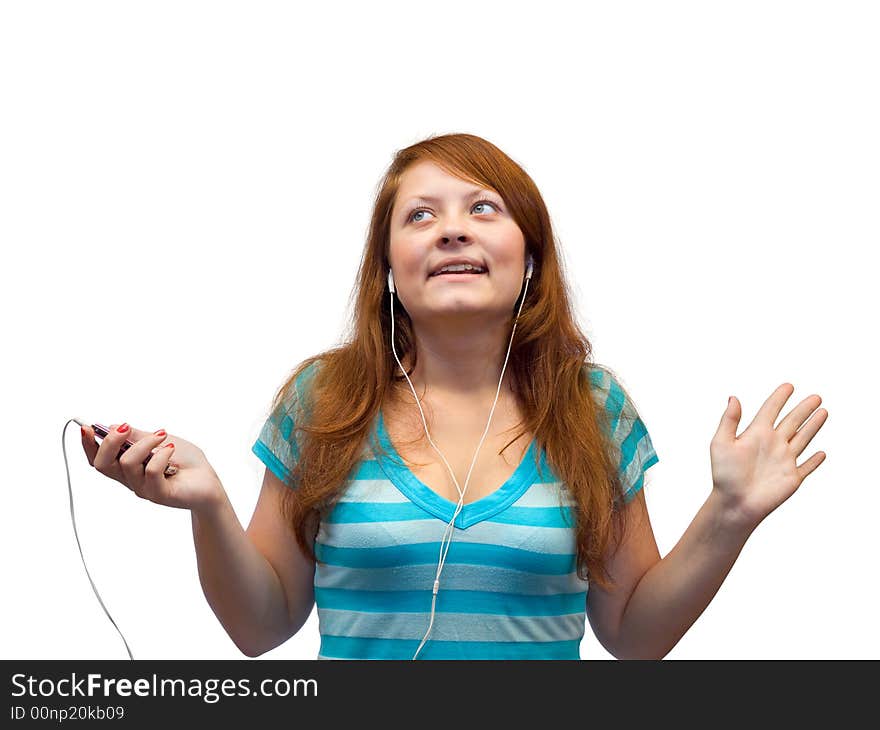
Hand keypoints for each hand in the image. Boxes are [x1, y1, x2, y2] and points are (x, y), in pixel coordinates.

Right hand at [81, 422, 225, 512]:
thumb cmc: (186, 462)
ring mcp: (143, 488)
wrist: (209, 481)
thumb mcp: (160, 441)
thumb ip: (137, 436)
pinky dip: (161, 455)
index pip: (98, 459)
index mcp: (127, 467)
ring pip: (127, 464)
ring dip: (145, 443)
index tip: (85, 427)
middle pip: (102, 464)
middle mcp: (131, 479)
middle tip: (126, 427)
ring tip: (163, 436)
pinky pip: (151, 472)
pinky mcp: (159, 494)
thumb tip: (113, 426)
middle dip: (110, 441)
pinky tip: (172, 449)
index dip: (87, 445)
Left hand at [709, 383, 827, 528]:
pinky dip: (814, 461)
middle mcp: (772, 444)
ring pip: (803, 438)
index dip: (779, 397)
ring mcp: (783, 460)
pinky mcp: (792, 477)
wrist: (734, 503)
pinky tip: (821, 453)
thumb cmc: (724, 475)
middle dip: (803, 408)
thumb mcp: (721, 443)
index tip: (788, 386)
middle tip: (815, 396)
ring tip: (823, 412)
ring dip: (813, 426)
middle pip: (792, 421)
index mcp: (756, 434)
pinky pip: (807, 467)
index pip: (770, 410)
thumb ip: (729, 420)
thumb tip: (733, 397)